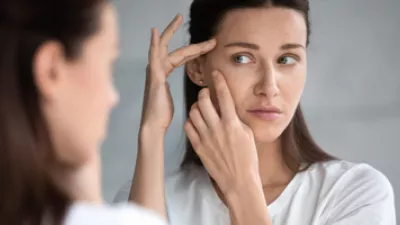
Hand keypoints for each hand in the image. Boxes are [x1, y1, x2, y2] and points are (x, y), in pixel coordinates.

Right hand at [140, 14, 215, 133]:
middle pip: (168, 46)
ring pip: (161, 47)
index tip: (208, 44)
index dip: (194, 49)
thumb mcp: (176, 98)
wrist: (154, 125)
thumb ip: (184, 90)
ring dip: (169, 32)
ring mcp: (153, 72)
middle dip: (175, 31)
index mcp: (163, 74)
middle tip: (180, 17)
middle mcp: (157, 70)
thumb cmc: (163, 114)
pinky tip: (155, 33)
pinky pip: (154, 56)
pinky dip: (153, 44)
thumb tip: (201, 90)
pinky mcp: (153, 77)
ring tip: (176, 19)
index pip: (180, 56)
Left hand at [184, 71, 260, 195]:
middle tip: (206, 93)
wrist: (239, 181)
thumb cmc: (247, 158)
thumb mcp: (247, 134)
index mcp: (232, 123)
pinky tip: (197, 122)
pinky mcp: (198, 146)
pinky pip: (188, 127)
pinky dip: (191, 121)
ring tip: (201, 108)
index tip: (215, 73)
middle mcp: (217, 128)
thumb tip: (227, 108)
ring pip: (193, 112)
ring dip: (196, 106)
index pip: (223, 95)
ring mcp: (205, 137)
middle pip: (203, 100)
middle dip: (203, 92)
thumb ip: (236, 119)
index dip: (219, 80)